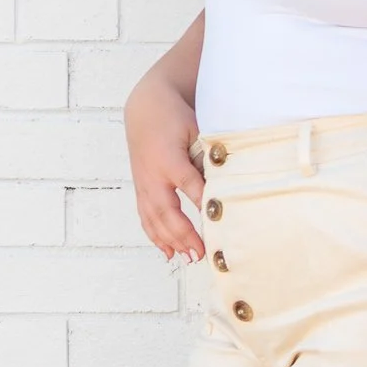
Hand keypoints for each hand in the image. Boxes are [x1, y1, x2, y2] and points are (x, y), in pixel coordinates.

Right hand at [126, 73, 204, 264]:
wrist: (145, 109)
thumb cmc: (176, 119)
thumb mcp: (196, 129)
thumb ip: (208, 153)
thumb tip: (226, 178)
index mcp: (169, 159)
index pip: (189, 186)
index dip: (203, 205)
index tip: (218, 224)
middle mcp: (152, 176)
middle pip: (167, 211)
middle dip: (184, 234)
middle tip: (202, 253)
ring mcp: (143, 184)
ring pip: (154, 219)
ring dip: (170, 241)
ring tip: (188, 258)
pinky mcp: (140, 189)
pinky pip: (145, 217)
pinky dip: (155, 236)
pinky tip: (167, 251)